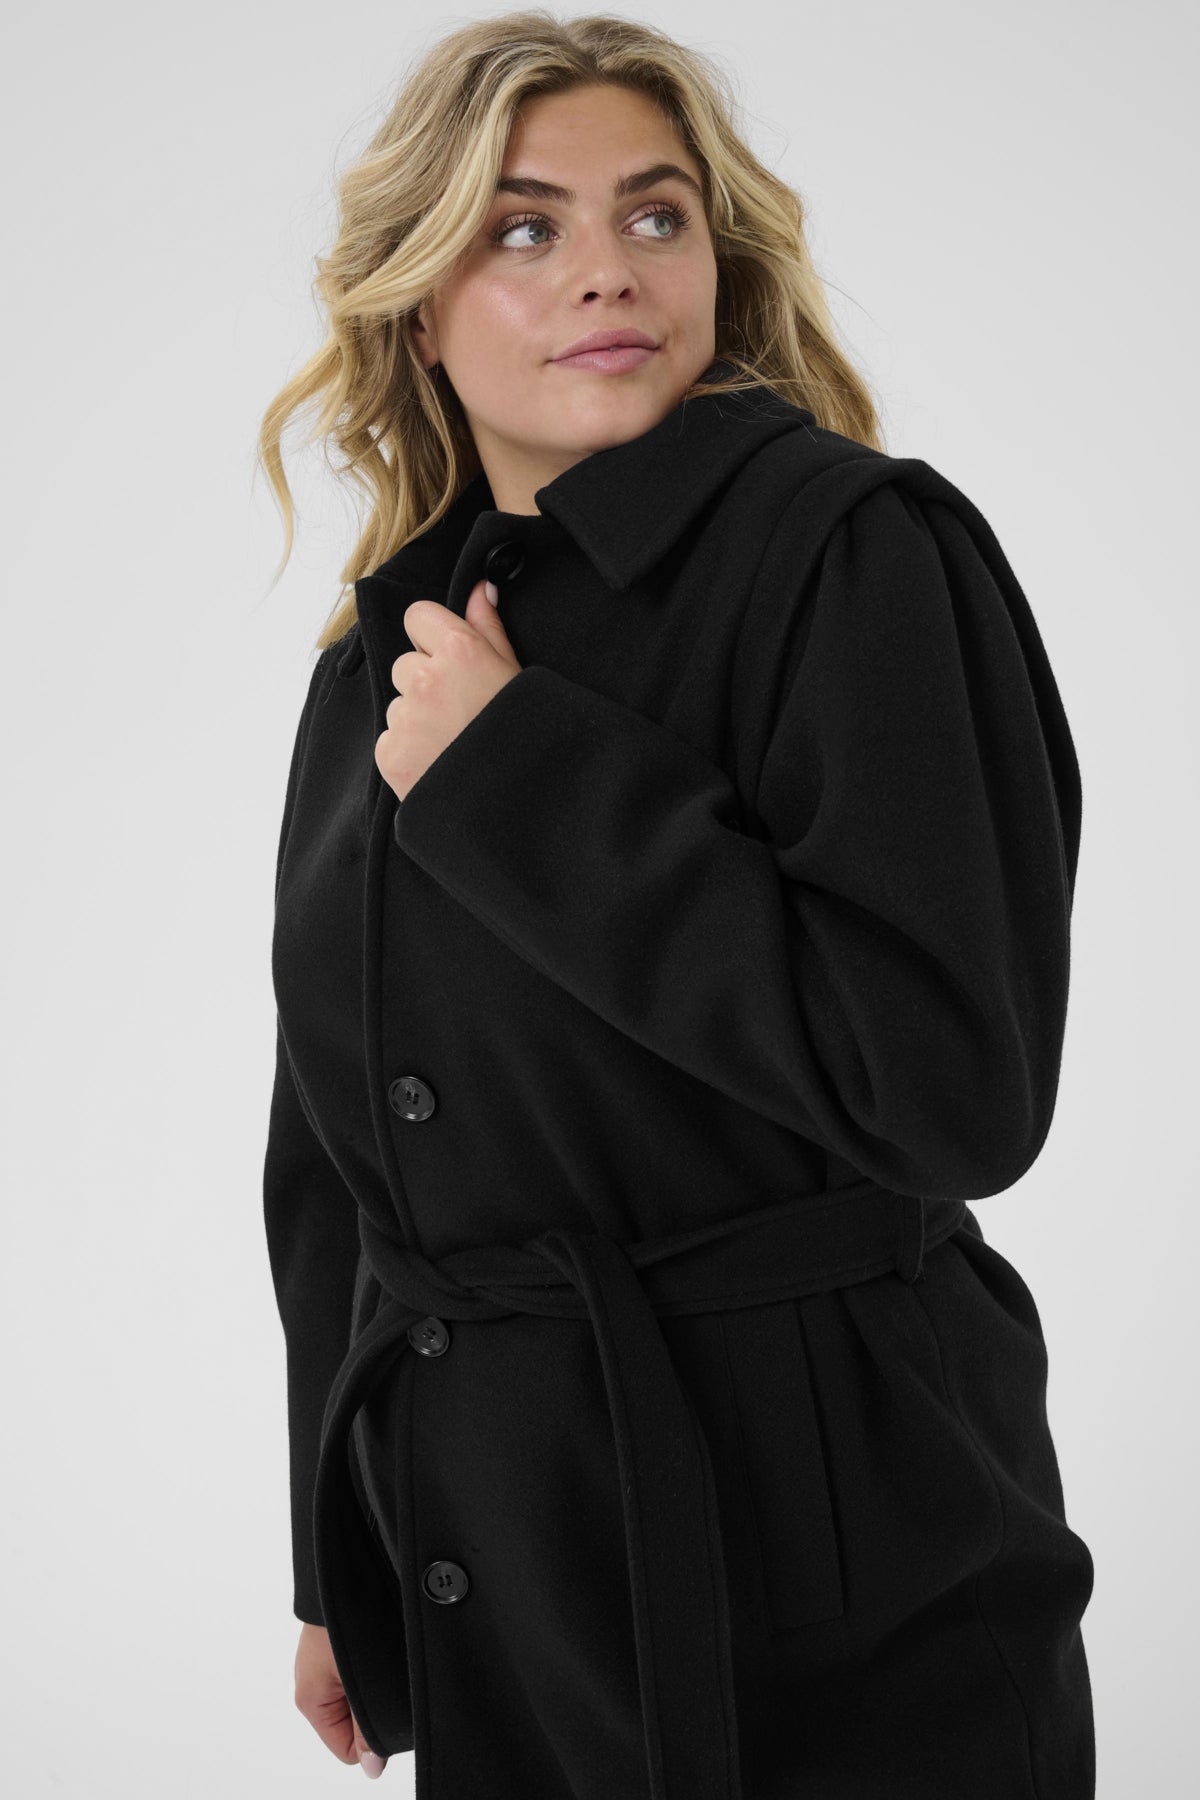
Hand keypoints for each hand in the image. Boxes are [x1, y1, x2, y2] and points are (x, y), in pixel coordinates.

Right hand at [294, 1621, 387, 1776]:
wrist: (347, 1568)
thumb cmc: (347, 1620)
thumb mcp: (358, 1684)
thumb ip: (366, 1729)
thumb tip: (372, 1768)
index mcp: (312, 1700)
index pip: (347, 1750)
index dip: (372, 1739)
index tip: (386, 1709)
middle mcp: (315, 1684)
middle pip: (354, 1724)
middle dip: (375, 1710)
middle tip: (388, 1678)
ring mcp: (326, 1662)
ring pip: (360, 1696)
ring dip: (379, 1684)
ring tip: (386, 1657)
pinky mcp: (339, 1644)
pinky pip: (360, 1670)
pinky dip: (376, 1664)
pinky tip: (384, 1644)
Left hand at [375, 578, 522, 801]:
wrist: (522, 805)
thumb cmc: (527, 736)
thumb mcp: (517, 674)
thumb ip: (488, 628)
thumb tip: (479, 588)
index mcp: (460, 651)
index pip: (417, 616)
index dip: (433, 637)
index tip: (451, 660)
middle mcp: (426, 679)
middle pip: (406, 664)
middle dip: (426, 683)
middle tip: (461, 714)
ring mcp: (405, 718)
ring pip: (399, 705)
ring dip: (418, 720)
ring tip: (454, 745)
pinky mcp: (390, 754)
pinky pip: (390, 739)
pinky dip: (409, 751)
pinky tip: (441, 765)